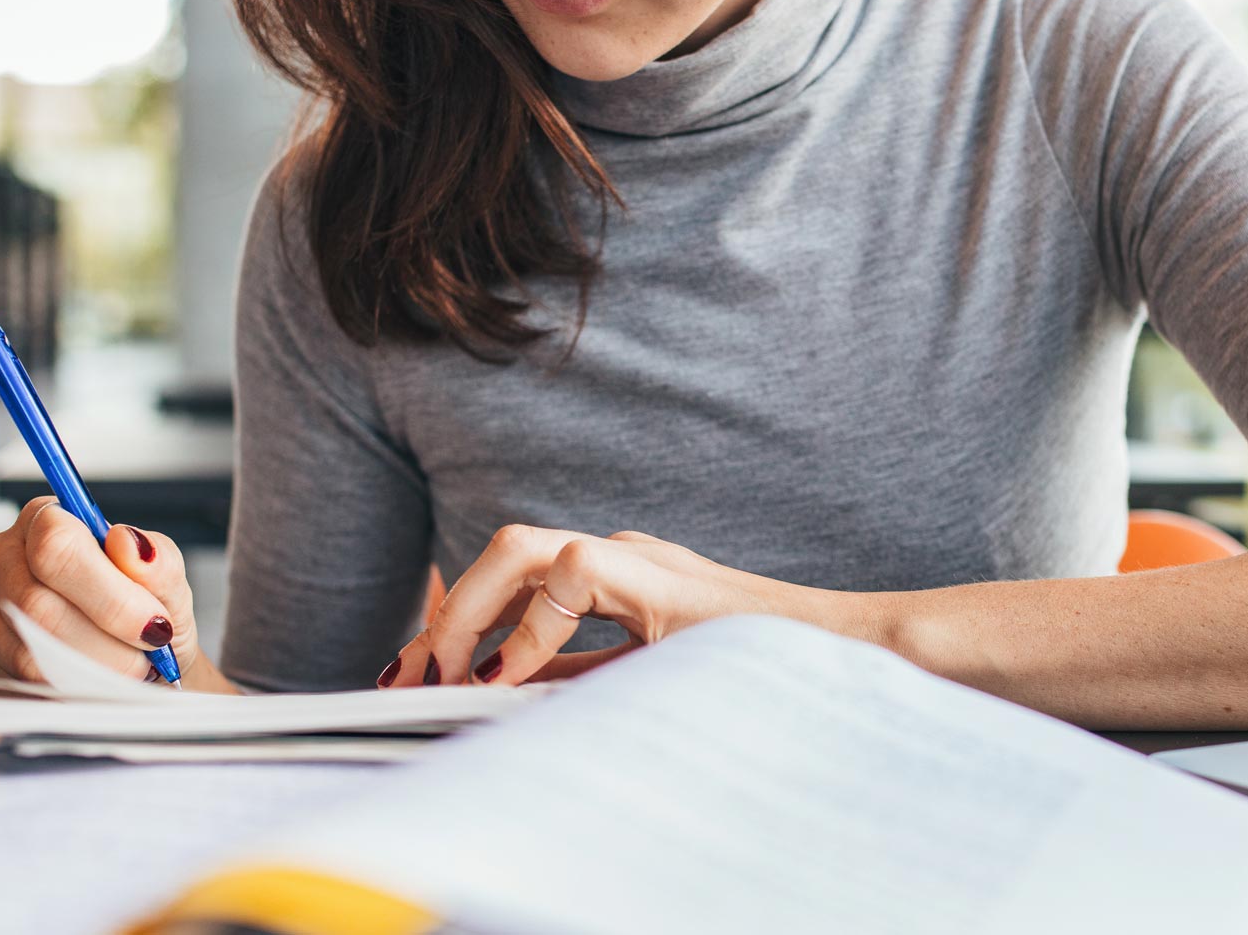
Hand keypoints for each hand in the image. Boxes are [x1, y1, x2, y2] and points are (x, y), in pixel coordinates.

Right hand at [0, 496, 234, 693]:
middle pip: (38, 606)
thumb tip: (127, 543)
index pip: (57, 545)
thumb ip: (155, 561)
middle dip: (105, 644)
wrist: (134, 659)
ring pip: (27, 653)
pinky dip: (65, 694)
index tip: (153, 625)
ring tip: (124, 674)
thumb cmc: (144, 609)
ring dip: (88, 674)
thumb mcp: (166, 580)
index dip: (110, 594)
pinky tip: (92, 686)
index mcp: (44, 521)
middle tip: (144, 663)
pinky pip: (14, 685)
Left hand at [378, 525, 858, 688]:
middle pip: (505, 554)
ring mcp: (638, 558)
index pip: (515, 582)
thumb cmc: (753, 674)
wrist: (839, 658)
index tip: (414, 672)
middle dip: (445, 615)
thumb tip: (498, 700)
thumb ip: (578, 680)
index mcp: (616, 579)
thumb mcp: (643, 679)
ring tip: (444, 674)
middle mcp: (620, 555)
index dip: (457, 620)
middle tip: (408, 680)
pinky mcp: (654, 572)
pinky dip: (530, 631)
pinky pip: (568, 574)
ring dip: (469, 612)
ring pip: (520, 548)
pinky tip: (512, 680)